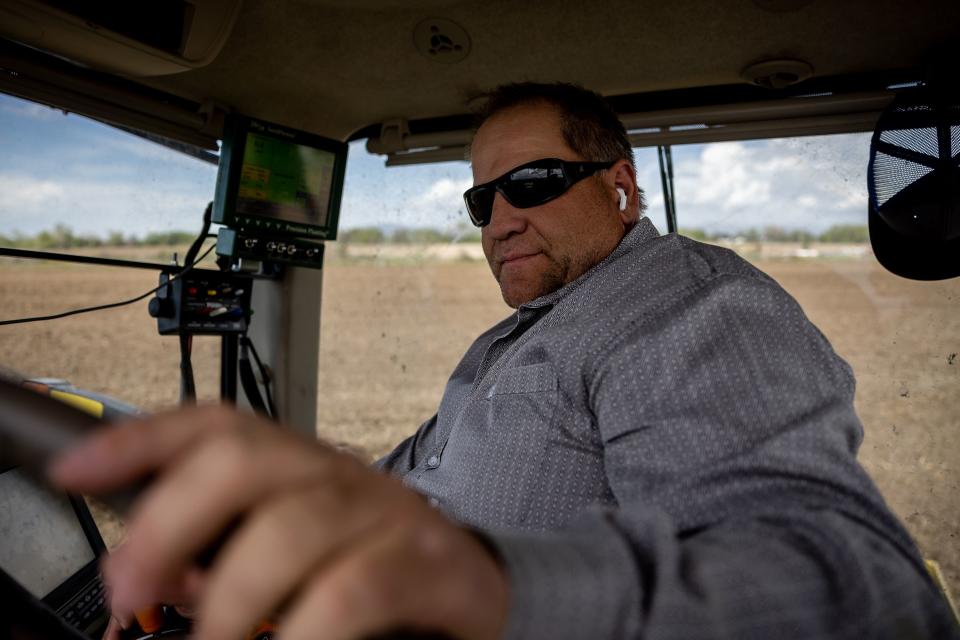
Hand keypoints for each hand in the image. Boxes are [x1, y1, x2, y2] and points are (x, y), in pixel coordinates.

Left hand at [50, 406, 508, 639]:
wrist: (469, 587)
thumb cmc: (370, 569)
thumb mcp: (290, 551)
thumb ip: (223, 552)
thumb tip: (150, 579)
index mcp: (298, 466)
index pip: (217, 425)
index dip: (142, 440)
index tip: (76, 471)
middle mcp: (339, 475)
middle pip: (244, 458)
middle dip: (170, 520)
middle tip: (130, 589)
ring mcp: (387, 513)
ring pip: (295, 526)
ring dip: (232, 593)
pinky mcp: (429, 562)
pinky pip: (356, 588)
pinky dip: (306, 629)